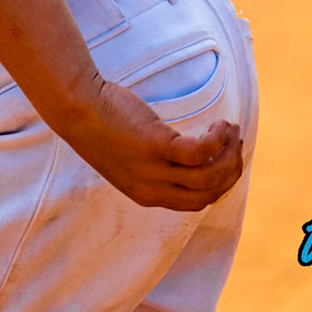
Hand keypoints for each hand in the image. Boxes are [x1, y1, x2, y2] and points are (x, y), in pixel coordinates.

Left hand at [55, 75, 243, 211]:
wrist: (75, 108)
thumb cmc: (102, 124)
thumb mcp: (129, 155)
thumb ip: (155, 164)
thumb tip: (189, 153)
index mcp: (147, 195)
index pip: (197, 202)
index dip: (220, 184)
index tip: (229, 161)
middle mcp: (152, 189)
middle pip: (208, 193)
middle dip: (231, 170)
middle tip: (236, 143)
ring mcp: (153, 170)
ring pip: (209, 175)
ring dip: (229, 153)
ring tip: (231, 129)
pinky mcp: (155, 146)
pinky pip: (200, 152)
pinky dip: (216, 139)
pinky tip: (220, 125)